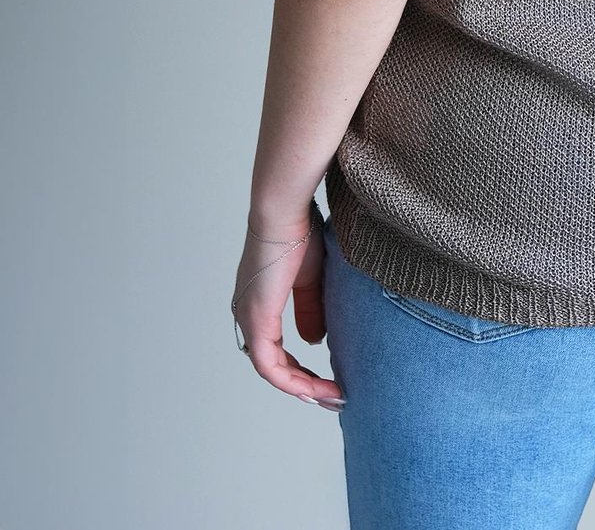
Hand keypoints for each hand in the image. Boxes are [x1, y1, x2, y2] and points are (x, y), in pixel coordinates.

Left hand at [232, 208, 344, 408]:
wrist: (284, 213)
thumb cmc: (298, 232)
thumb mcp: (310, 279)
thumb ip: (310, 311)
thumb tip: (314, 341)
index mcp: (258, 303)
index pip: (276, 349)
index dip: (300, 369)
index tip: (327, 379)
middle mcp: (248, 315)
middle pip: (273, 365)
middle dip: (303, 385)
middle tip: (332, 396)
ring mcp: (249, 319)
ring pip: (272, 371)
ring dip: (301, 388)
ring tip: (330, 396)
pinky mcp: (257, 322)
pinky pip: (270, 368)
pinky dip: (293, 382)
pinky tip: (316, 388)